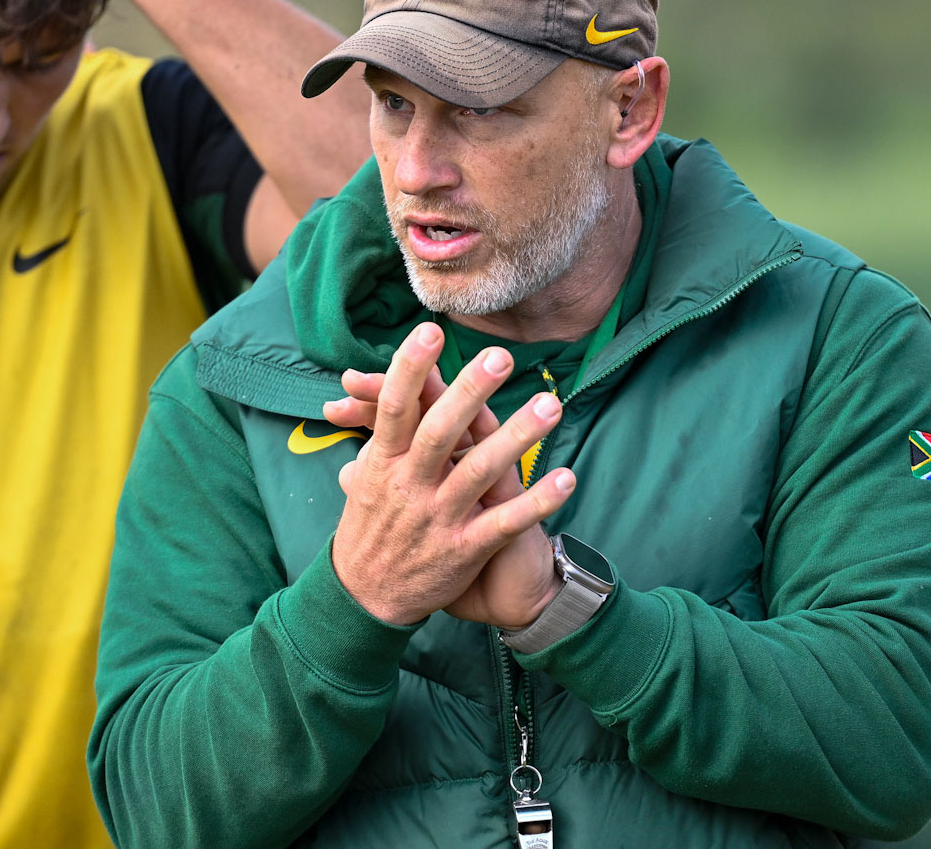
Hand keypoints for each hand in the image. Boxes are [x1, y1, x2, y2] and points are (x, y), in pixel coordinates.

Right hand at [329, 323, 575, 625]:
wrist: (364, 600)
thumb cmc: (369, 530)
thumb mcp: (363, 480)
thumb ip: (376, 435)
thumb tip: (365, 388)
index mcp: (383, 463)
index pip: (395, 406)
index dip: (410, 367)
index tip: (432, 330)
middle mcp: (410, 486)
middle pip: (440, 430)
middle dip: (470, 391)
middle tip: (501, 356)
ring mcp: (439, 517)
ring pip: (479, 471)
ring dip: (517, 436)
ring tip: (550, 404)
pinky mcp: (464, 549)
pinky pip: (506, 523)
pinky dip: (537, 502)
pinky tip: (567, 478)